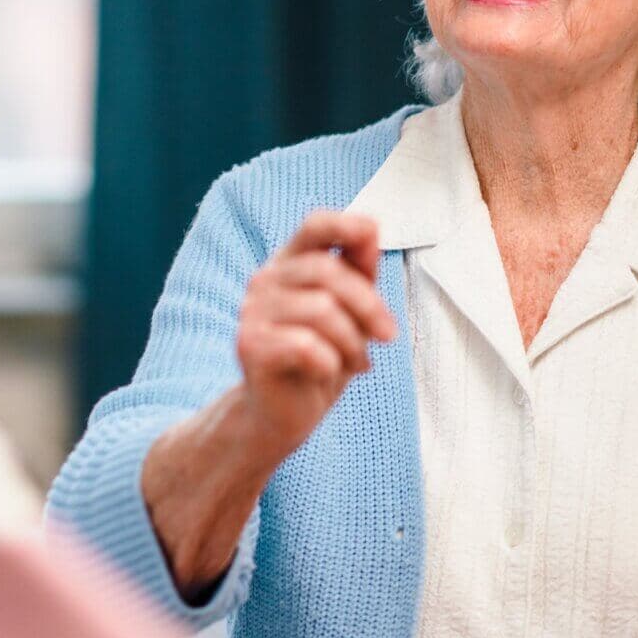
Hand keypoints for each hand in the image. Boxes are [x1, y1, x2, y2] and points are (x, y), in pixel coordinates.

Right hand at [235, 210, 396, 461]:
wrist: (283, 414)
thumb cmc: (321, 357)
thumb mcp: (351, 311)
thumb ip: (359, 271)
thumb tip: (371, 229)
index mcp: (290, 264)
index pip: (314, 225)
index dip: (345, 223)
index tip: (373, 235)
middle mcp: (265, 280)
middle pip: (328, 271)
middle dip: (369, 305)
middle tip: (388, 335)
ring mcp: (252, 312)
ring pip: (322, 310)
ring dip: (352, 341)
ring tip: (356, 360)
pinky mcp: (249, 346)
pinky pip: (306, 345)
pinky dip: (331, 363)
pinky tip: (329, 373)